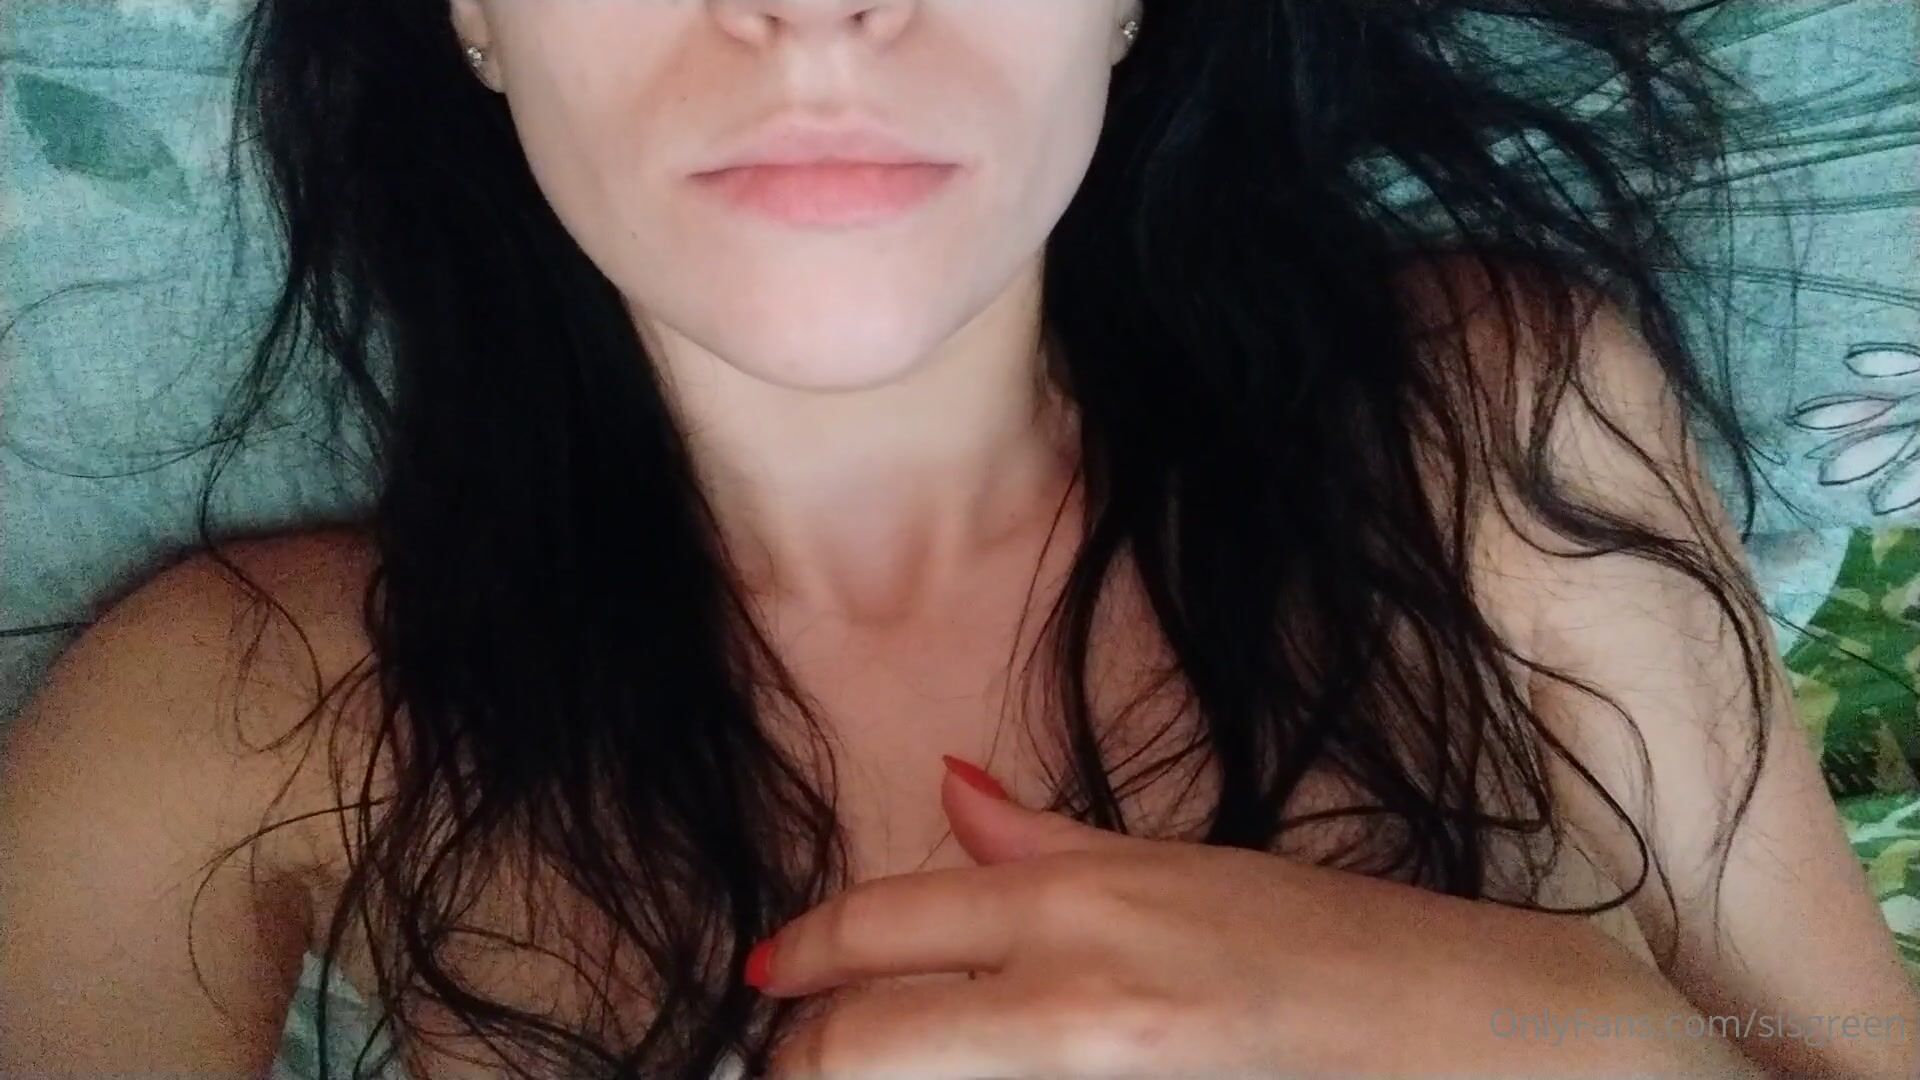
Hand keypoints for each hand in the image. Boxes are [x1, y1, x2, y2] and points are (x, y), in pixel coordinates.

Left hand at [748, 755, 1764, 1078]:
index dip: (805, 961)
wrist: (1499, 1046)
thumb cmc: (1349, 954)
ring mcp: (1108, 1076)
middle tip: (785, 1062)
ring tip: (871, 1070)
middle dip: (802, 1056)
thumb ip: (1051, 852)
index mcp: (1091, 908)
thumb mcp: (1191, 875)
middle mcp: (1082, 995)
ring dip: (869, 1079)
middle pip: (861, 1041)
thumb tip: (950, 794)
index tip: (772, 986)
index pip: (886, 927)